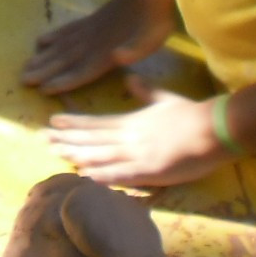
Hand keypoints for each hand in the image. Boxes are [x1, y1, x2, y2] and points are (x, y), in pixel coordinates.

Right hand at [21, 0, 175, 92]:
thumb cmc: (153, 19)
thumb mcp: (151, 39)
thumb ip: (133, 50)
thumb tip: (117, 56)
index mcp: (108, 51)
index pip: (81, 70)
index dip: (63, 81)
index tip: (43, 90)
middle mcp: (92, 42)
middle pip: (64, 60)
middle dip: (44, 72)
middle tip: (23, 80)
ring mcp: (88, 29)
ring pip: (61, 46)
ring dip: (43, 57)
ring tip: (25, 66)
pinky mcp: (89, 19)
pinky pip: (66, 30)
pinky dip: (52, 37)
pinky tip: (40, 41)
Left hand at [46, 80, 233, 188]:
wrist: (212, 128)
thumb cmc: (190, 115)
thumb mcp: (164, 98)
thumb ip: (144, 92)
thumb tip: (130, 80)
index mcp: (132, 122)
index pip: (96, 123)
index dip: (73, 123)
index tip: (53, 122)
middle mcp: (129, 137)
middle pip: (93, 139)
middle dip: (67, 139)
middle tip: (43, 139)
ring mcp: (138, 154)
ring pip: (101, 155)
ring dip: (78, 155)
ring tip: (56, 153)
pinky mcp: (151, 171)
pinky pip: (122, 175)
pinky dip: (103, 175)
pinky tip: (86, 176)